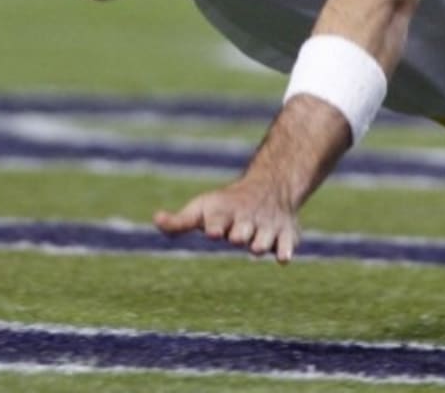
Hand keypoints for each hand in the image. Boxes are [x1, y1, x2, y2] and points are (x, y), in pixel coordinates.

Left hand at [154, 175, 300, 262]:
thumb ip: (179, 221)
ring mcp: (267, 226)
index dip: (216, 226)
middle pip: (243, 230)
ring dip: (261, 243)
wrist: (270, 187)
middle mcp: (246, 219)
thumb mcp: (201, 209)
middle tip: (237, 236)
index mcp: (224, 214)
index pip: (218, 220)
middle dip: (240, 233)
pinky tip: (282, 257)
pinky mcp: (287, 233)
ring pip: (265, 237)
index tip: (212, 231)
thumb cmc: (226, 205)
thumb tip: (156, 219)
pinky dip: (286, 249)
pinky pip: (289, 243)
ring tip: (257, 247)